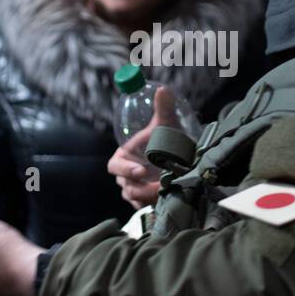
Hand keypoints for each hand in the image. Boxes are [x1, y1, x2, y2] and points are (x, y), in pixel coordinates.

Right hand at [108, 87, 179, 207]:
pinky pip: (143, 206)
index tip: (141, 171)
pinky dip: (152, 204)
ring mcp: (134, 189)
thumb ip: (163, 109)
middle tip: (156, 187)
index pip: (115, 167)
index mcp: (124, 157)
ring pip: (134, 198)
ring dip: (148, 197)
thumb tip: (162, 89)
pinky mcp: (144, 200)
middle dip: (139, 188)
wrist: (179, 158)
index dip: (126, 170)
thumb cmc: (166, 140)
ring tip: (165, 192)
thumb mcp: (166, 125)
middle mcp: (126, 175)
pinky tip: (163, 201)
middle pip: (125, 187)